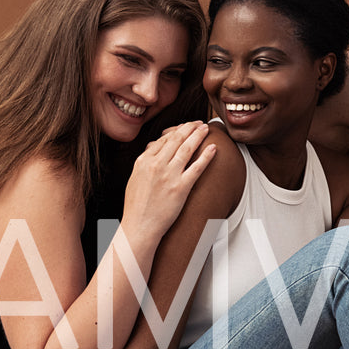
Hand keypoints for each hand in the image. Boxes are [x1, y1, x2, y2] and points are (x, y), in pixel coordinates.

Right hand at [120, 121, 216, 245]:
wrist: (140, 225)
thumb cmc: (137, 206)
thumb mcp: (135, 178)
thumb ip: (145, 163)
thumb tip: (153, 149)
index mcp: (143, 161)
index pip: (162, 140)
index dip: (176, 131)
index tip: (185, 127)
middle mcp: (156, 165)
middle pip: (176, 140)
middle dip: (189, 128)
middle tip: (199, 123)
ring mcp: (169, 175)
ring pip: (187, 149)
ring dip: (198, 136)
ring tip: (206, 129)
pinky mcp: (181, 188)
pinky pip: (197, 168)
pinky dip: (206, 156)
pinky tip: (213, 148)